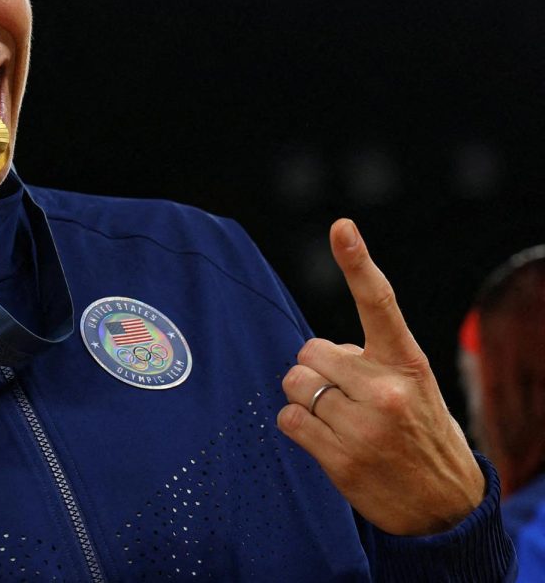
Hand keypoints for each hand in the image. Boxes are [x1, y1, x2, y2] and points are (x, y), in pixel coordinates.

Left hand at [277, 219, 484, 535]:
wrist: (447, 508)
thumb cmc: (421, 434)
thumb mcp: (413, 388)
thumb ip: (371, 361)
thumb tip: (320, 351)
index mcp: (406, 363)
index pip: (379, 303)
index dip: (357, 262)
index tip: (342, 227)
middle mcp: (385, 389)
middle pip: (309, 352)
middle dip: (318, 370)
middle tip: (346, 396)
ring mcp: (362, 425)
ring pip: (294, 384)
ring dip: (307, 399)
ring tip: (341, 421)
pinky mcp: (340, 457)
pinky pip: (288, 419)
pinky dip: (299, 427)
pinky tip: (329, 441)